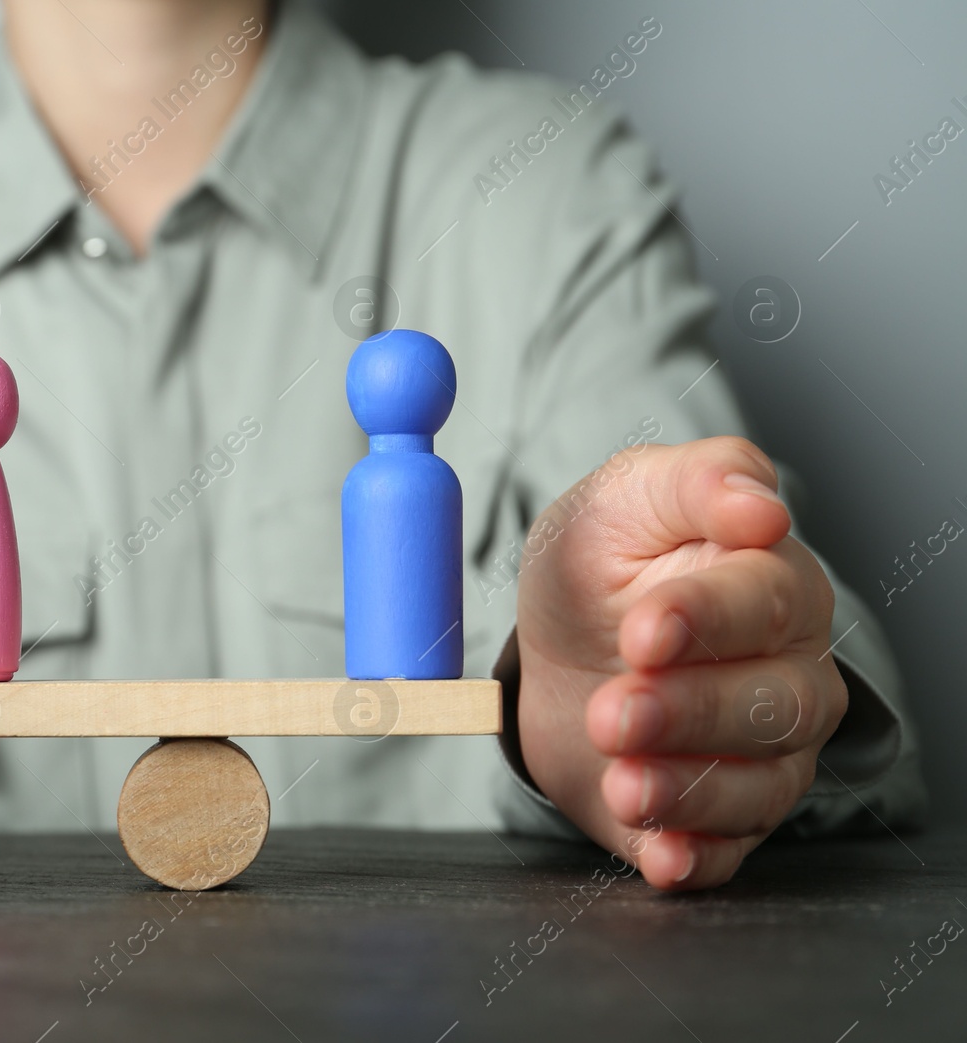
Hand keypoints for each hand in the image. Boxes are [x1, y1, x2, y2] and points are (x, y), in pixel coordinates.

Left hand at [515, 437, 847, 889]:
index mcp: (771, 584)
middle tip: (613, 713)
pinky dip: (696, 858)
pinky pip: (729, 851)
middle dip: (690, 713)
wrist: (555, 650)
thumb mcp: (622, 500)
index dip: (708, 619)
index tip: (644, 630)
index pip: (766, 602)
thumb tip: (762, 501)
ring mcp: (761, 752)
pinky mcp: (719, 816)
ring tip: (621, 785)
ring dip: (688, 790)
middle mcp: (784, 673)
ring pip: (759, 784)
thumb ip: (692, 481)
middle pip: (774, 704)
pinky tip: (660, 855)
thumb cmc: (601, 567)